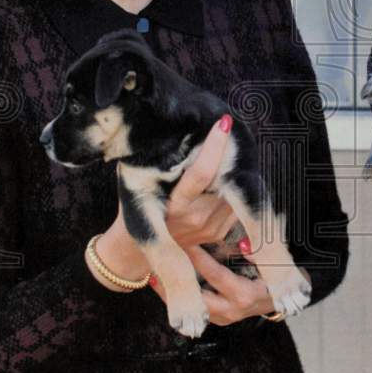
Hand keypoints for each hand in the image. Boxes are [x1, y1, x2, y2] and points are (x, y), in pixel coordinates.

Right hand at [93, 115, 236, 280]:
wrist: (135, 249)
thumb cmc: (138, 205)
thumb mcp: (142, 183)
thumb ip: (161, 161)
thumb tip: (178, 128)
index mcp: (175, 205)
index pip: (202, 173)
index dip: (215, 146)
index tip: (224, 123)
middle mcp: (196, 218)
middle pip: (224, 179)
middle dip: (230, 154)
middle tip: (231, 132)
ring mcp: (211, 228)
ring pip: (234, 191)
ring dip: (234, 171)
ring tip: (228, 152)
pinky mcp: (220, 233)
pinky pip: (236, 203)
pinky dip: (233, 188)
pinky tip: (225, 176)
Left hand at [149, 245, 276, 325]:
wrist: (283, 301)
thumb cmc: (276, 280)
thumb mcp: (271, 264)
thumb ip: (256, 254)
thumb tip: (241, 245)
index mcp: (244, 295)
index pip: (215, 274)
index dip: (199, 259)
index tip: (184, 245)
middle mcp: (232, 310)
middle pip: (196, 298)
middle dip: (176, 284)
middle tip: (157, 269)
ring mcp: (225, 318)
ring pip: (192, 308)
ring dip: (174, 295)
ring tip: (155, 280)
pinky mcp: (220, 320)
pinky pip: (197, 310)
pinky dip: (183, 299)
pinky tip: (169, 289)